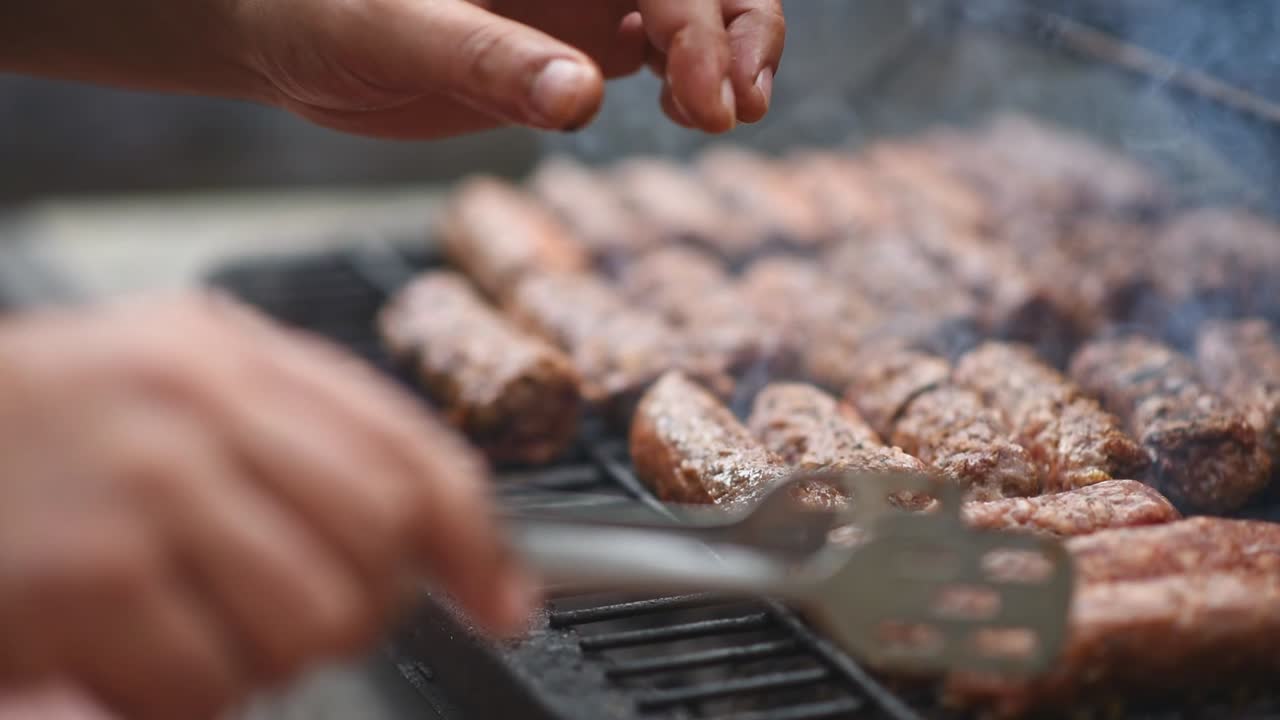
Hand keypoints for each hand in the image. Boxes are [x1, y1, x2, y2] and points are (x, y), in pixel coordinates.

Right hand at [0, 293, 530, 719]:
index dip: (474, 538)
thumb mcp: (166, 382)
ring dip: (274, 655)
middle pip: (378, 537)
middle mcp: (199, 408)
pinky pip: (210, 678)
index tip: (502, 598)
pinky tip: (137, 659)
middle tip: (309, 615)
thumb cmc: (33, 432)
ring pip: (312, 617)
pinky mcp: (92, 578)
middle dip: (368, 604)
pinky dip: (188, 694)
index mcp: (229, 355)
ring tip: (207, 631)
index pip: (406, 449)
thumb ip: (294, 431)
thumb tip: (428, 527)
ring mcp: (147, 489)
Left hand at [2, 0, 783, 136]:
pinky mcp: (569, 42)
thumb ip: (485, 59)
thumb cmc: (316, 11)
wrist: (282, 40)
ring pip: (693, 8)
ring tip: (721, 115)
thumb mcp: (391, 30)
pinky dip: (693, 81)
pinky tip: (691, 114)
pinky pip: (660, 51)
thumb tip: (583, 98)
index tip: (705, 93)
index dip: (702, 18)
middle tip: (730, 109)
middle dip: (735, 29)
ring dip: (727, 55)